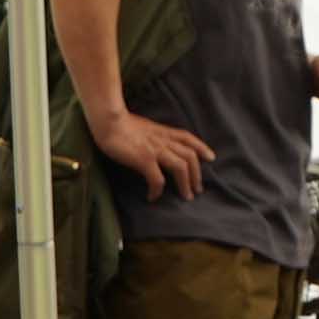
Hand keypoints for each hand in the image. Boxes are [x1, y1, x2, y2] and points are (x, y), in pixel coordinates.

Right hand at [87, 104, 215, 200]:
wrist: (108, 121)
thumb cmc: (120, 124)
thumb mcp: (143, 127)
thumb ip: (153, 135)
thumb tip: (156, 146)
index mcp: (163, 131)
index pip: (188, 138)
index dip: (202, 147)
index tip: (210, 158)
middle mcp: (164, 140)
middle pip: (190, 156)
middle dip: (196, 174)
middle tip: (197, 189)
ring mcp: (155, 150)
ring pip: (181, 168)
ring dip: (186, 184)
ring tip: (186, 196)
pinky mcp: (144, 159)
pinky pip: (158, 179)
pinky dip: (158, 190)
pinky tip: (153, 197)